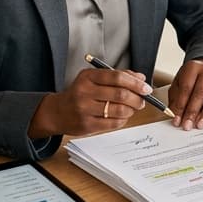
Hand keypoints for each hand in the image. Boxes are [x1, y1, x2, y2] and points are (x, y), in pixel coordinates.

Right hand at [28, 67, 149, 137]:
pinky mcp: (87, 125)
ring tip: (132, 108)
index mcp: (88, 77)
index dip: (135, 83)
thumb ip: (117, 76)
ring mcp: (85, 110)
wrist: (57, 112)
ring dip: (132, 110)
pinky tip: (122, 116)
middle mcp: (85, 92)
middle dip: (137, 98)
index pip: (117, 77)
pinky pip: (114, 123)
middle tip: (142, 100)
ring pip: (119, 110)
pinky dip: (123, 119)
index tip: (146, 88)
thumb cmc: (80, 93)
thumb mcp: (94, 78)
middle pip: (121, 95)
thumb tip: (140, 79)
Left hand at [169, 59, 202, 129]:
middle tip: (187, 125)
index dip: (181, 106)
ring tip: (200, 125)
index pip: (186, 88)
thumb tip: (174, 115)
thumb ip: (176, 98)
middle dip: (193, 111)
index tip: (177, 120)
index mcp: (192, 67)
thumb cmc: (191, 78)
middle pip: (200, 92)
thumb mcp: (179, 83)